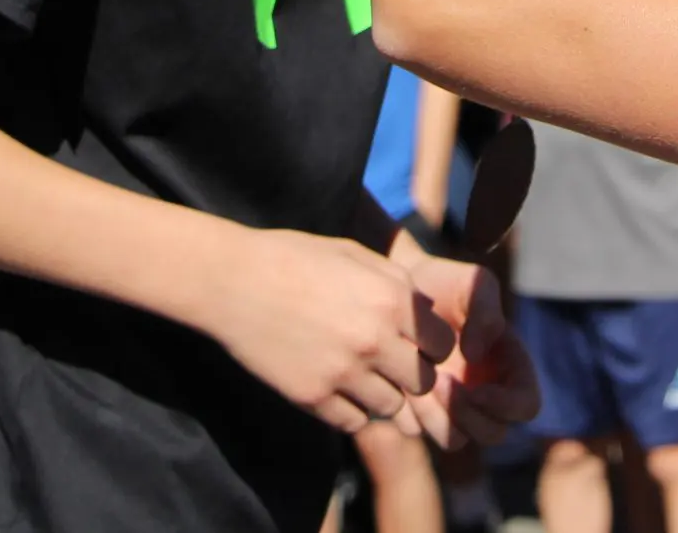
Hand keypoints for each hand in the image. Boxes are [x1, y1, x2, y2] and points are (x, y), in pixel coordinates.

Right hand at [184, 226, 451, 435]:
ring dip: (381, 393)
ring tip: (359, 373)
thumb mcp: (356, 255)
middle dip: (412, 373)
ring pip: (390, 407)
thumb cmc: (296, 259)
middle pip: (423, 381)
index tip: (413, 341)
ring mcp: (343, 372)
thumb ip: (398, 284)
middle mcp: (375, 339)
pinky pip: (353, 421)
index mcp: (392, 299)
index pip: (444, 344)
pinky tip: (334, 386)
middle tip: (388, 362)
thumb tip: (427, 313)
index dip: (431, 345)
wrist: (233, 280)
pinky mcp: (312, 396)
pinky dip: (349, 410)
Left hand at [405, 254, 538, 448]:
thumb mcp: (473, 283)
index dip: (506, 406)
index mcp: (509, 367)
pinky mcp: (417, 410)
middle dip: (467, 414)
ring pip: (455, 439)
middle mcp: (484, 392)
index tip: (478, 390)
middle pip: (493, 433)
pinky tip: (399, 384)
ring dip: (438, 418)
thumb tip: (476, 356)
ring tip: (417, 383)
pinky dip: (410, 414)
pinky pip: (417, 431)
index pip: (526, 406)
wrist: (399, 286)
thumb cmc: (443, 283)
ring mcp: (451, 405)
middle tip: (438, 383)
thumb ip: (485, 312)